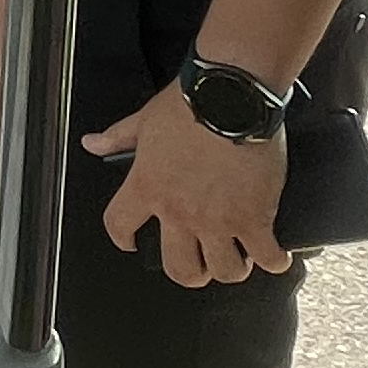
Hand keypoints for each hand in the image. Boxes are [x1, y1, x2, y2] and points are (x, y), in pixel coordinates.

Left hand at [81, 85, 293, 286]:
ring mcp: (219, 219)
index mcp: (148, 187)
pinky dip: (273, 261)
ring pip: (223, 270)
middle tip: (198, 262)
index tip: (131, 243)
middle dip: (189, 272)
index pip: (119, 226)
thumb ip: (118, 137)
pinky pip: (266, 256)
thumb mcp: (144, 119)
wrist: (232, 95)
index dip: (123, 239)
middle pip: (179, 268)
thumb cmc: (191, 103)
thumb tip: (92, 143)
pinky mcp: (256, 217)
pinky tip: (275, 256)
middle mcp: (180, 211)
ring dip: (230, 269)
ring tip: (237, 259)